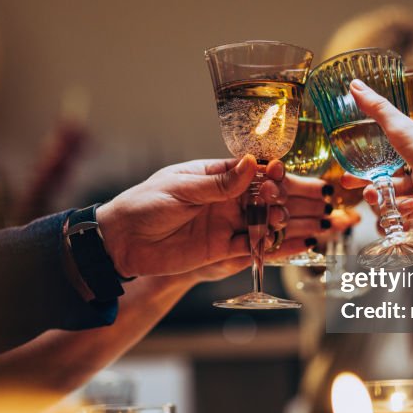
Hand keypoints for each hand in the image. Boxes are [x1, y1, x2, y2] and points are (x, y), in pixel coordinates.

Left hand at [97, 155, 289, 277]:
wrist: (121, 240)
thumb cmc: (144, 204)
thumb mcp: (181, 187)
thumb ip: (218, 183)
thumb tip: (252, 164)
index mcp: (214, 176)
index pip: (252, 170)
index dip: (270, 171)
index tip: (279, 172)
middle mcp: (225, 199)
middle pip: (264, 196)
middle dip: (281, 196)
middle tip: (290, 198)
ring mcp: (225, 223)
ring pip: (262, 221)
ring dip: (279, 220)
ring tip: (290, 220)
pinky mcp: (221, 249)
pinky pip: (252, 247)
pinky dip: (270, 246)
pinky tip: (286, 244)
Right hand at [343, 79, 412, 231]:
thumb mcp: (402, 131)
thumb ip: (377, 110)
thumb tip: (354, 85)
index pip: (387, 144)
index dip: (366, 152)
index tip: (347, 159)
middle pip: (387, 170)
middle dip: (367, 179)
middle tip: (350, 184)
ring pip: (395, 191)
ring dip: (382, 195)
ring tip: (375, 198)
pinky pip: (408, 209)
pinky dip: (403, 209)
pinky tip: (405, 207)